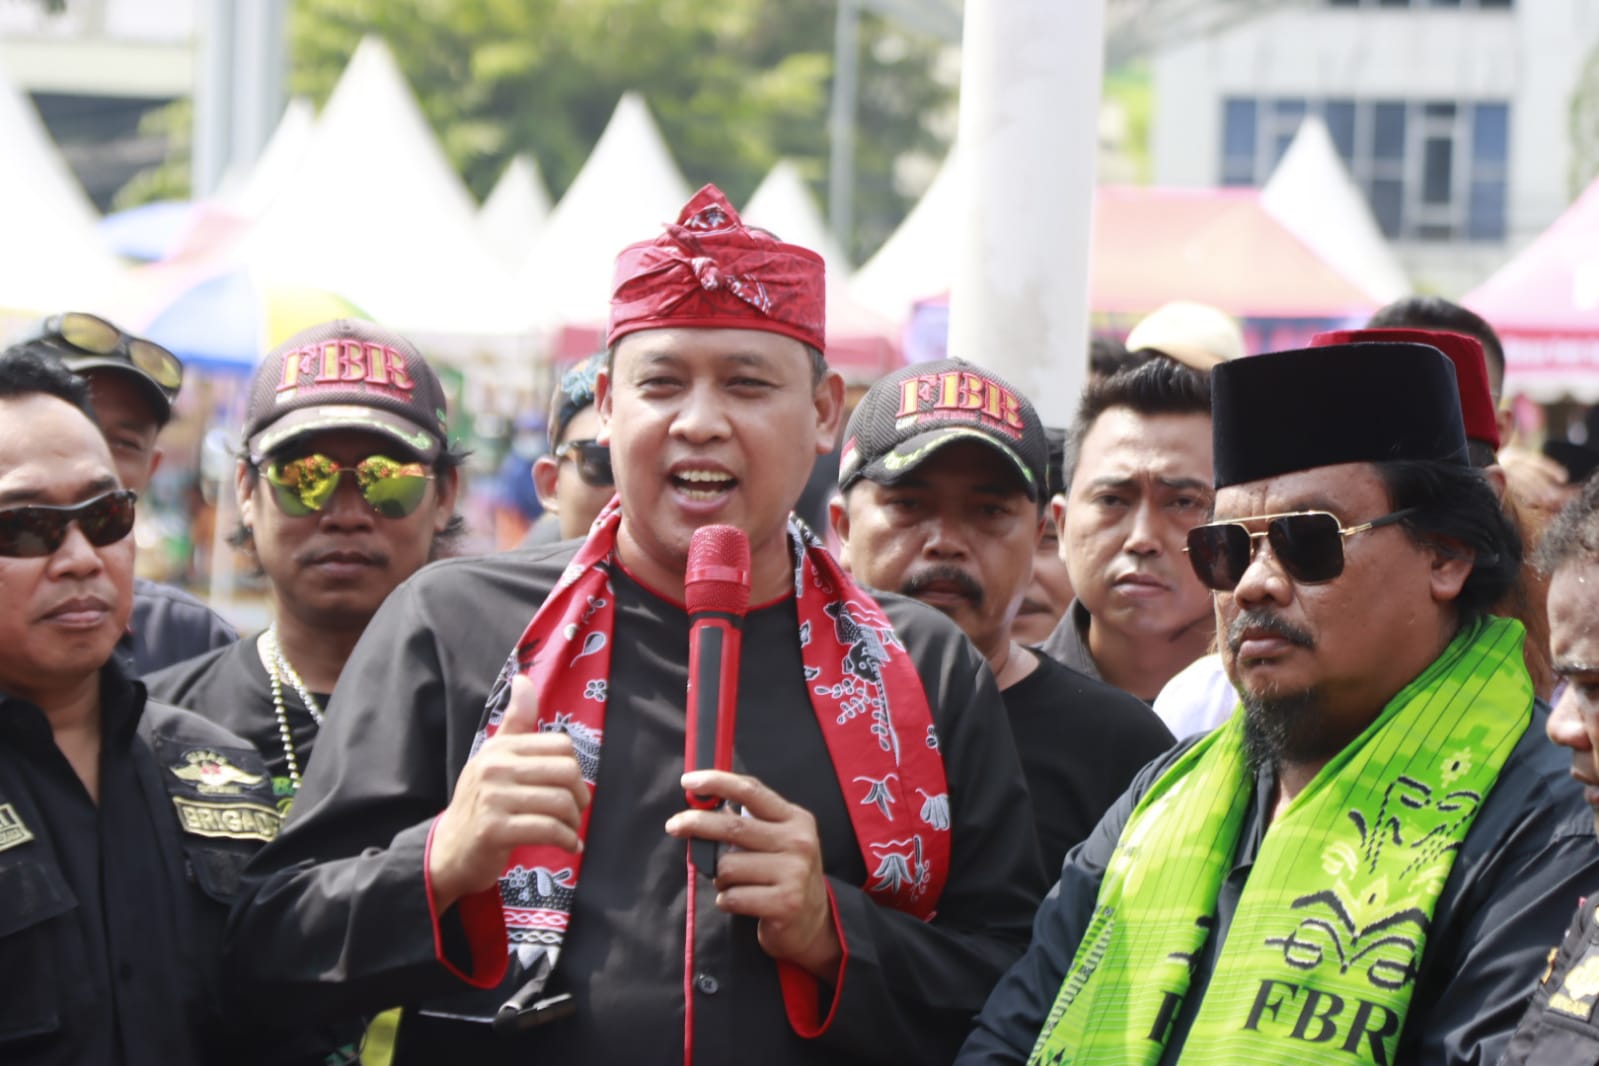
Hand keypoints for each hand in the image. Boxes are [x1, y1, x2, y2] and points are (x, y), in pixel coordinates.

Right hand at [428, 676, 589, 910]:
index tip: (570, 788)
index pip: (562, 746)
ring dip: (574, 823)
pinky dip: (566, 840)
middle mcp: (495, 767)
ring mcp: (492, 798)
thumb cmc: (480, 802)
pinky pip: (547, 829)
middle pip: (567, 772)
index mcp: (500, 747)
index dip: (575, 769)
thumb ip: (515, 722)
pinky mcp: (494, 830)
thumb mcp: (494, 757)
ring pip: (560, 803)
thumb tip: (523, 678)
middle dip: (580, 797)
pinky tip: (569, 846)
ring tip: (571, 832)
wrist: (450, 850)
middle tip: (576, 813)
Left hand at [665, 771, 840, 979]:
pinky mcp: (785, 903)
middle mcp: (798, 842)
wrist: (813, 922)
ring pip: (727, 866)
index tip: (689, 781)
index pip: (751, 791)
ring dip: (718, 876)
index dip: (717, 782)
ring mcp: (794, 873)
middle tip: (673, 825)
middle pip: (733, 827)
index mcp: (795, 819)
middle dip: (696, 824)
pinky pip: (732, 897)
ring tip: (733, 882)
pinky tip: (740, 900)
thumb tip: (701, 807)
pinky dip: (726, 899)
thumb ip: (746, 823)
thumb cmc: (785, 874)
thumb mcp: (776, 840)